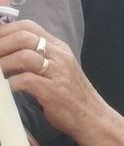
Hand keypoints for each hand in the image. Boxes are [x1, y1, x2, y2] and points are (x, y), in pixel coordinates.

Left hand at [0, 20, 112, 145]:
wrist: (93, 118)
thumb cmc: (71, 97)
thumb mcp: (57, 70)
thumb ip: (37, 58)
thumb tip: (7, 53)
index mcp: (59, 48)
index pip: (29, 26)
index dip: (4, 30)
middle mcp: (60, 56)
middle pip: (23, 37)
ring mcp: (58, 72)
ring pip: (23, 56)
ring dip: (1, 63)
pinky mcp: (54, 91)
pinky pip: (26, 80)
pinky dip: (8, 84)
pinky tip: (4, 89)